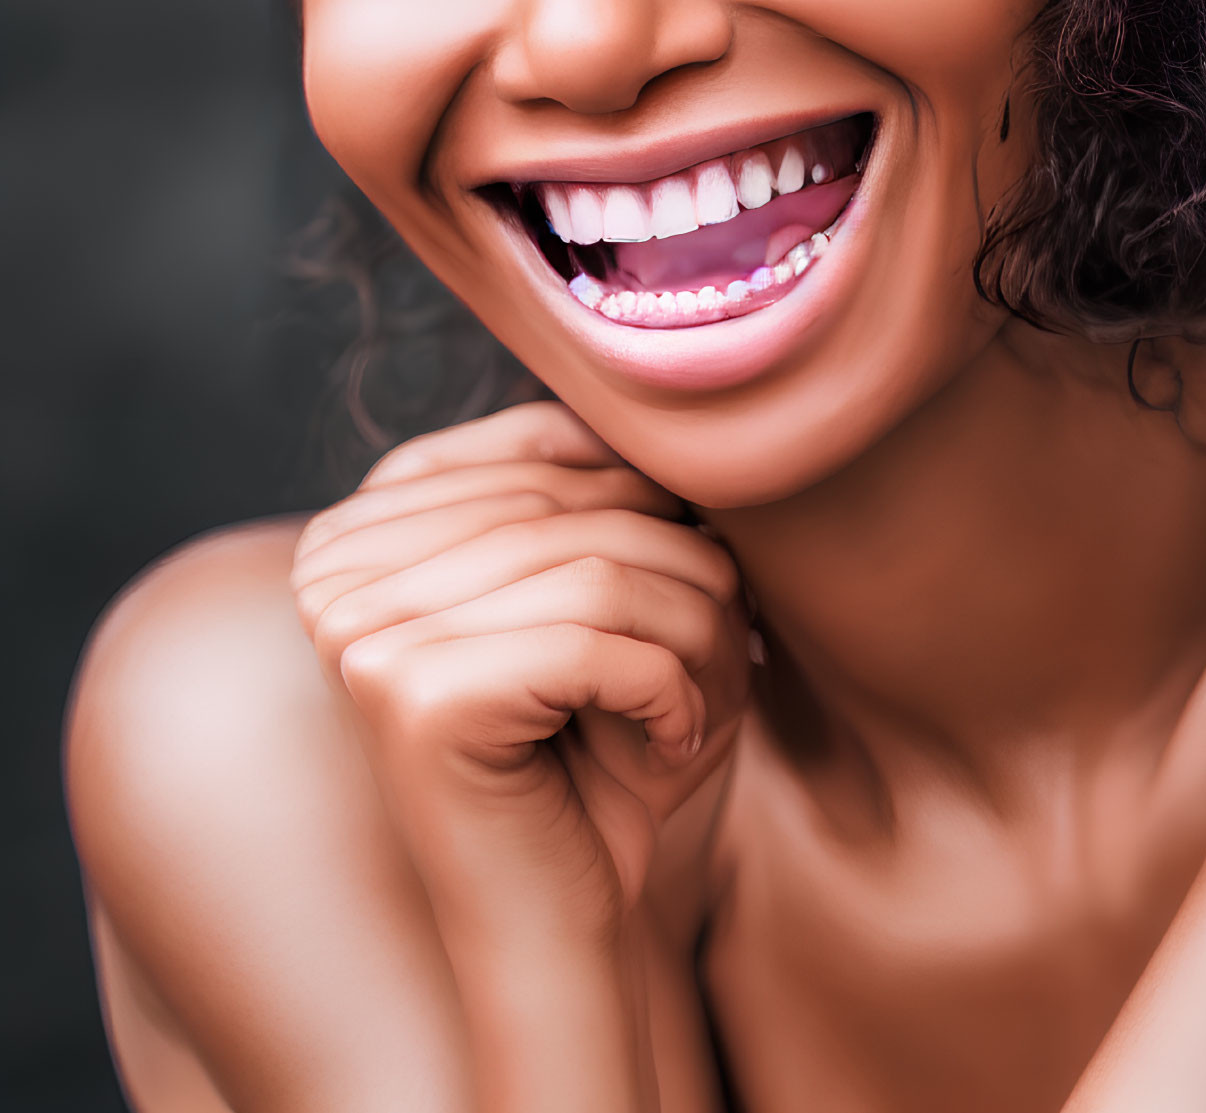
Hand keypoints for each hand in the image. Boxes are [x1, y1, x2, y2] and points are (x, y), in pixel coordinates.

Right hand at [290, 401, 750, 938]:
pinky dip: (673, 690)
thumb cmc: (593, 752)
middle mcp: (338, 568)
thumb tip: (655, 423)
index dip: (645, 490)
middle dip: (686, 569)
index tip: (696, 559)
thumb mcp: (596, 597)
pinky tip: (673, 739)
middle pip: (574, 505)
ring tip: (706, 694)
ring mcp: (362, 631)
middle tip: (732, 640)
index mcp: (365, 527)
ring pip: (600, 570)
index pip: (537, 446)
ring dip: (695, 635)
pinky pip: (598, 644)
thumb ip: (594, 496)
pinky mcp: (414, 696)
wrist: (562, 917)